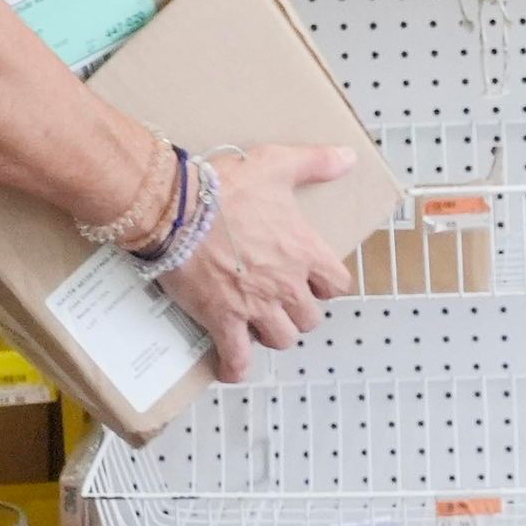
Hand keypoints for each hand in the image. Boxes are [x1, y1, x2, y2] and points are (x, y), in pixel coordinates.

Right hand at [156, 145, 356, 382]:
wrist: (176, 209)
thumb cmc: (224, 187)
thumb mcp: (276, 164)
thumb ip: (316, 163)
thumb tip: (348, 158)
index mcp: (303, 251)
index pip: (337, 284)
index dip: (327, 285)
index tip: (313, 281)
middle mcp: (286, 284)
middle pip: (310, 318)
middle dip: (298, 312)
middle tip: (280, 300)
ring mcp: (256, 306)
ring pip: (282, 339)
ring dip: (273, 334)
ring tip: (258, 324)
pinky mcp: (223, 319)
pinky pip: (238, 357)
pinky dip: (235, 367)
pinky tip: (232, 367)